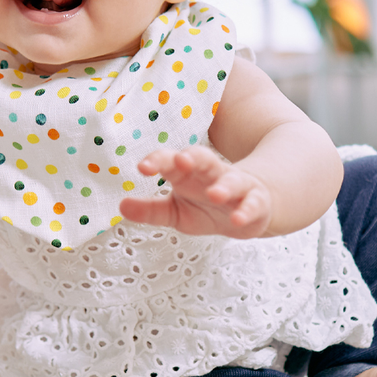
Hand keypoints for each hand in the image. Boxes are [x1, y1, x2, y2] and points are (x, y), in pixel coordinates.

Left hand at [119, 146, 273, 237]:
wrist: (248, 209)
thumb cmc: (206, 207)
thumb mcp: (175, 212)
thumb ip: (151, 210)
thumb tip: (121, 206)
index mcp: (188, 173)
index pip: (171, 161)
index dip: (158, 161)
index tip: (143, 167)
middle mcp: (211, 174)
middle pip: (202, 158)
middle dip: (192, 157)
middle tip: (181, 160)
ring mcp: (236, 186)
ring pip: (231, 179)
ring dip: (224, 184)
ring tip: (215, 192)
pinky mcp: (256, 201)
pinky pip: (253, 203)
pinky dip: (247, 210)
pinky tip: (238, 218)